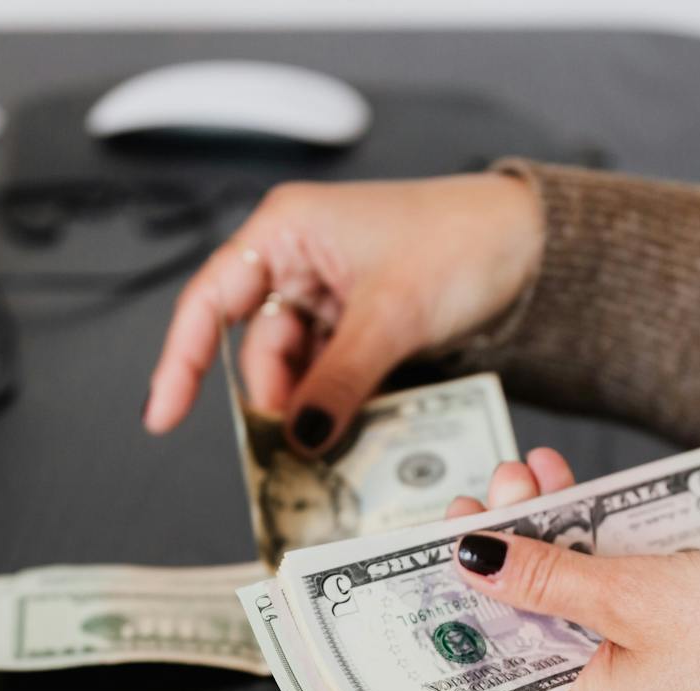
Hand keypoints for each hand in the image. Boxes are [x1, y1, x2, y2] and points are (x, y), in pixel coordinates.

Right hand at [144, 174, 543, 456]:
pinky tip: (352, 429)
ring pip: (298, 369)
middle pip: (258, 347)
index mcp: (287, 230)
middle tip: (295, 450)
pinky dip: (339, 404)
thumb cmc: (463, 242)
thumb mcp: (391, 317)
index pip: (211, 300)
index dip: (181, 360)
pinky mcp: (361, 325)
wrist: (535, 246)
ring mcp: (331, 295)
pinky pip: (333, 375)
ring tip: (333, 445)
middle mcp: (299, 259)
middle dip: (276, 399)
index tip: (164, 415)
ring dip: (312, 408)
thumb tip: (299, 437)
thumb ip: (338, 380)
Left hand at [447, 453, 699, 690]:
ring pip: (571, 607)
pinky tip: (588, 503)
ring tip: (538, 476)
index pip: (489, 656)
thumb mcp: (630, 595)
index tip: (446, 531)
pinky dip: (601, 556)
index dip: (463, 586)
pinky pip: (615, 606)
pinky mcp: (672, 662)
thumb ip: (542, 575)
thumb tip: (475, 558)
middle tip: (499, 487)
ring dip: (555, 539)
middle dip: (511, 547)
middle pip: (526, 625)